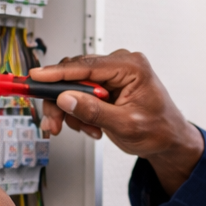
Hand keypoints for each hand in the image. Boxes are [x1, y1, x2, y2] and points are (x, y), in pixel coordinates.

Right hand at [33, 50, 203, 195]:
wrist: (168, 140)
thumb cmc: (158, 130)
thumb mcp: (125, 125)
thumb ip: (94, 111)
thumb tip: (66, 99)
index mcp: (131, 67)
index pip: (86, 64)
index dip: (57, 73)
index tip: (36, 77)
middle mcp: (122, 64)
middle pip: (75, 74)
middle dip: (61, 100)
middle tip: (54, 122)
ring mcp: (114, 74)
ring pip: (74, 85)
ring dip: (72, 110)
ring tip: (84, 129)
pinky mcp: (107, 84)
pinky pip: (81, 93)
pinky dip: (80, 112)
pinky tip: (90, 125)